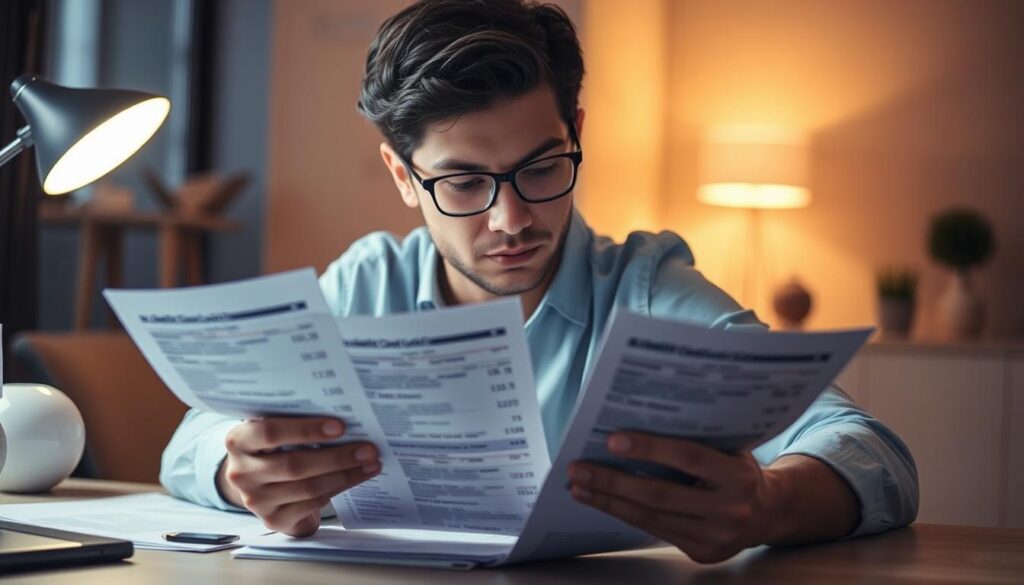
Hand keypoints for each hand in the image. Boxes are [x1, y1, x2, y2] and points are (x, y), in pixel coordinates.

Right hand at [217, 417, 380, 536]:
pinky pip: (311, 504)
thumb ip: (294, 420)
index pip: (270, 432)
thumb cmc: (274, 448)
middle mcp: (241, 473)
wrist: (260, 484)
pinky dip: (337, 489)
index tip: (340, 426)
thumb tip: (344, 411)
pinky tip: (355, 478)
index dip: (306, 429)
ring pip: (308, 488)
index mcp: (238, 441)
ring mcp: (255, 500)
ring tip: (370, 463)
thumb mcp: (275, 430)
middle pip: (294, 465)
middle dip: (337, 456)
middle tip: (368, 448)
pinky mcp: (272, 520)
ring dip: (345, 475)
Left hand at [567, 431, 780, 563]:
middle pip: (660, 495)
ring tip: (579, 487)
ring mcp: (716, 537)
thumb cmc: (739, 470)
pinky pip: (655, 531)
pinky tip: (603, 502)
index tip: (613, 440)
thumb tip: (636, 419)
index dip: (650, 448)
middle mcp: (730, 510)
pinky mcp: (701, 552)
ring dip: (609, 502)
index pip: (688, 458)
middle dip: (613, 481)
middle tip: (579, 469)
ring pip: (651, 518)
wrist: (769, 512)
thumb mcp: (730, 449)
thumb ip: (696, 438)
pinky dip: (625, 514)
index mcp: (739, 476)